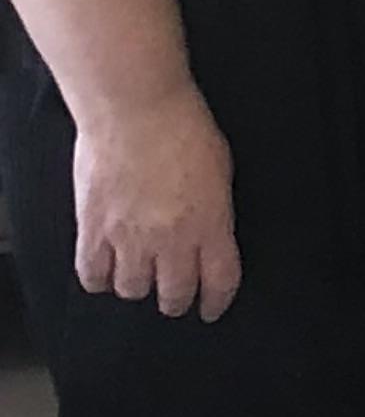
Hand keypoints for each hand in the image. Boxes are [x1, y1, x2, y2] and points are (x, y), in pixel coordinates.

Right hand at [71, 83, 239, 318]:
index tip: (210, 309)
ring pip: (132, 290)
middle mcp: (171, 240)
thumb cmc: (183, 126)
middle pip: (174, 294)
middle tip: (173, 296)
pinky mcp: (93, 229)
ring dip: (136, 286)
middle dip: (175, 300)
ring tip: (137, 274)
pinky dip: (99, 279)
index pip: (219, 282)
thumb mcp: (220, 171)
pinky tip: (104, 271)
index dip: (215, 302)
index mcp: (210, 225)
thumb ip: (215, 211)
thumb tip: (211, 233)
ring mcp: (129, 237)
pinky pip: (92, 274)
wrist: (135, 107)